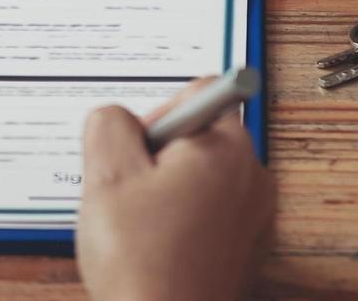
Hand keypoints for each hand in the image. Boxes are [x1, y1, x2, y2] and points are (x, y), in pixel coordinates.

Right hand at [75, 82, 274, 300]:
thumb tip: (117, 118)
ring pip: (198, 175)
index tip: (140, 154)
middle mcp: (250, 177)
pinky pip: (206, 211)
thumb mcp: (105, 175)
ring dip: (165, 190)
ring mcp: (252, 215)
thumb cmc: (143, 265)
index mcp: (225, 149)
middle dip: (156, 155)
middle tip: (131, 195)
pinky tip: (156, 247)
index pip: (198, 92)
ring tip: (142, 227)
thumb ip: (108, 123)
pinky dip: (180, 220)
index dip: (156, 116)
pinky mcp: (243, 247)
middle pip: (197, 135)